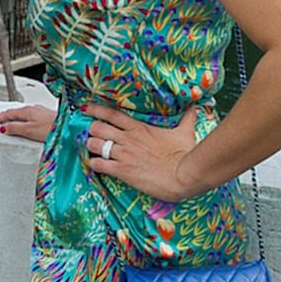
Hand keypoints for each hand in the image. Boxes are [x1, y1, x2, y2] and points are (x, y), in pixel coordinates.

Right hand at [0, 104, 55, 142]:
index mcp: (27, 111)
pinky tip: (27, 121)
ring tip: (10, 120)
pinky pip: (31, 114)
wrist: (68, 127)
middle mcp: (34, 108)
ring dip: (15, 116)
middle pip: (16, 111)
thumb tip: (4, 127)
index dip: (1, 117)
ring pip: (24, 112)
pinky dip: (24, 117)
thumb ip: (15, 128)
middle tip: (0, 119)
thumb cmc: (51, 128)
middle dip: (7, 114)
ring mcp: (40, 111)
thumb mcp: (29, 130)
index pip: (10, 113)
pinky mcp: (46, 115)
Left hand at [81, 103, 199, 201]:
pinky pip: (99, 165)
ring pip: (95, 145)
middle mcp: (128, 139)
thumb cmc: (184, 154)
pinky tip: (94, 165)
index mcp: (139, 128)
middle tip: (91, 135)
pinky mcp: (123, 171)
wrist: (183, 174)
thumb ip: (186, 119)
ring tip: (91, 150)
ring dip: (90, 147)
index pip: (112, 114)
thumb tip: (194, 107)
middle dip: (91, 131)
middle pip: (98, 128)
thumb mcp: (184, 132)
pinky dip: (93, 164)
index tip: (86, 108)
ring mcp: (124, 154)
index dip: (96, 110)